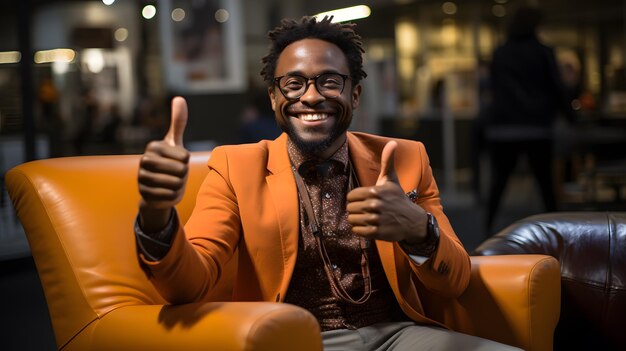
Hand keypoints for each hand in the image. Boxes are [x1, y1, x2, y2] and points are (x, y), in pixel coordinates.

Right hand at [138, 97, 189, 231]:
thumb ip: (178, 121)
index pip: (185, 157)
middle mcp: (144, 160)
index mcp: (153, 146)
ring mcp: (142, 178)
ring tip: (171, 182)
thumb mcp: (175, 142)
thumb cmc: (170, 162)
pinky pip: (169, 196)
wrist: (157, 187)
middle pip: (181, 170)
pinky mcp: (144, 194)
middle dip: (183, 175)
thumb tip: (179, 97)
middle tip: (174, 173)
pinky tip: (166, 192)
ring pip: (175, 184)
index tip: (176, 160)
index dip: (186, 162)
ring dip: (178, 185)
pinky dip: (172, 196)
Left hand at [347, 141, 427, 242]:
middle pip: (350, 208)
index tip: (364, 200)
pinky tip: (369, 226)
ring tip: (368, 218)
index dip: (355, 199)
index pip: (350, 196)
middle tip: (366, 210)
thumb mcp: (391, 180)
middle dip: (356, 210)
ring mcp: (376, 219)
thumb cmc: (397, 198)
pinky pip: (357, 231)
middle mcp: (375, 205)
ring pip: (352, 220)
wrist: (412, 220)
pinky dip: (360, 230)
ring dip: (357, 220)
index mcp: (375, 191)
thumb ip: (388, 162)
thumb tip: (392, 142)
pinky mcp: (377, 233)